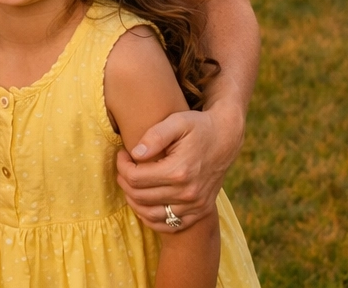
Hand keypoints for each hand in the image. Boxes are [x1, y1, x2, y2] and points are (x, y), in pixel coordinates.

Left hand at [115, 103, 243, 231]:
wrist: (225, 139)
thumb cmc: (198, 126)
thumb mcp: (177, 121)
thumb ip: (155, 136)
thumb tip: (135, 153)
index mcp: (179, 171)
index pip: (136, 178)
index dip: (122, 166)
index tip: (122, 154)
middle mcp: (188, 193)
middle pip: (140, 197)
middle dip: (124, 181)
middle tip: (124, 167)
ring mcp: (195, 205)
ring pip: (151, 215)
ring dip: (134, 201)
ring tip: (130, 183)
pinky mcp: (200, 211)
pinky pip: (170, 225)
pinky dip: (152, 219)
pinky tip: (144, 203)